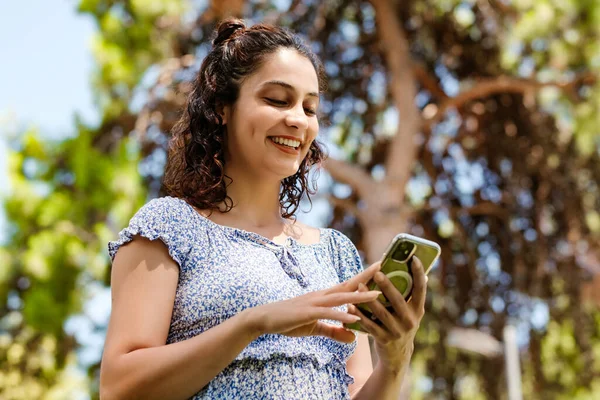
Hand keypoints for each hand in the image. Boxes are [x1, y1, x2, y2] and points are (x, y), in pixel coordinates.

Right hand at [248, 262, 381, 343]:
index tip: (379, 269)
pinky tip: (355, 318)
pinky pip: (328, 314)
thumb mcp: (315, 327)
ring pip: (341, 297)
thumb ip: (334, 331)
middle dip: (366, 277)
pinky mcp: (307, 313)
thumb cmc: (289, 321)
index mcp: (324, 297)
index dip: (364, 277)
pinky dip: (342, 316)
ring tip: (377, 295)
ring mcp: (314, 303)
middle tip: (384, 267)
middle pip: (348, 284)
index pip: (348, 285)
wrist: (264, 319)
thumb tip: (353, 338)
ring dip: (359, 296)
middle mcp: (321, 295)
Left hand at [348, 257, 426, 371]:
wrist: (398, 356)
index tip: (413, 258)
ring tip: (359, 286)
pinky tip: (350, 305)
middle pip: (398, 300)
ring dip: (369, 299)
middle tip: (378, 272)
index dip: (419, 273)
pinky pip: (370, 325)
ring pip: (382, 313)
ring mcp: (397, 331)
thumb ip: (409, 295)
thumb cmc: (401, 324)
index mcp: (418, 310)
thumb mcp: (410, 312)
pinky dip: (359, 315)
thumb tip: (411, 269)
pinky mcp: (384, 339)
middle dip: (388, 286)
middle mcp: (410, 320)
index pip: (421, 289)